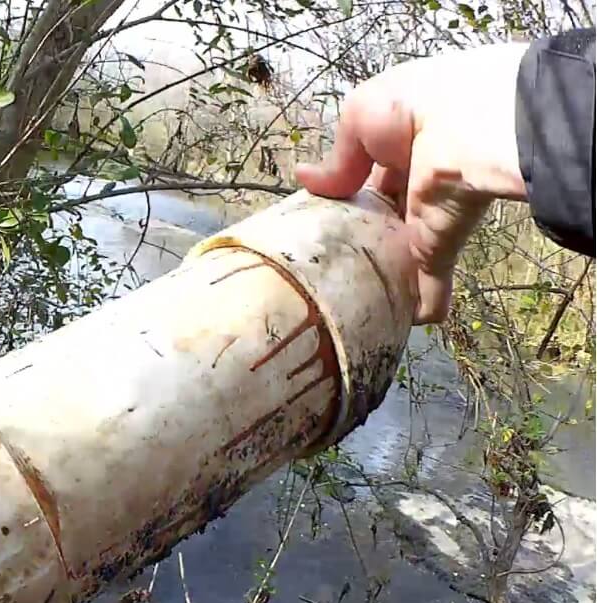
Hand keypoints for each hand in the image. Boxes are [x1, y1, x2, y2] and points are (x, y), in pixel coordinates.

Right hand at [296, 42, 530, 322]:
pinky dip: (423, 305)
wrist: (470, 125)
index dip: (346, 197)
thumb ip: (339, 159)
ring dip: (385, 274)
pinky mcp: (438, 243)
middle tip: (326, 264)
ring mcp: (429, 217)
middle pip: (384, 219)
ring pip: (403, 254)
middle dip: (363, 240)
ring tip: (352, 298)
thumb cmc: (414, 106)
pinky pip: (428, 283)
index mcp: (399, 146)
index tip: (319, 220)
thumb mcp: (361, 117)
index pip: (369, 178)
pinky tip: (406, 323)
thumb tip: (306, 181)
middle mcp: (415, 183)